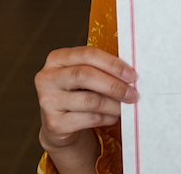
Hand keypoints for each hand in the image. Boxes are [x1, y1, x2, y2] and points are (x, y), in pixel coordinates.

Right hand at [35, 46, 137, 166]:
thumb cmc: (78, 93)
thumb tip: (131, 75)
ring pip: (90, 100)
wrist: (60, 125)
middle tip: (133, 93)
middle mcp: (47, 78)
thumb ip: (102, 69)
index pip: (87, 54)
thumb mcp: (86, 76)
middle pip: (85, 75)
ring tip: (126, 106)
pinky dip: (107, 117)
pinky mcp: (54, 124)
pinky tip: (112, 116)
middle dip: (114, 85)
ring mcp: (48, 101)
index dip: (113, 64)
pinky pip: (89, 119)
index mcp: (57, 59)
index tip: (132, 74)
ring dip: (114, 104)